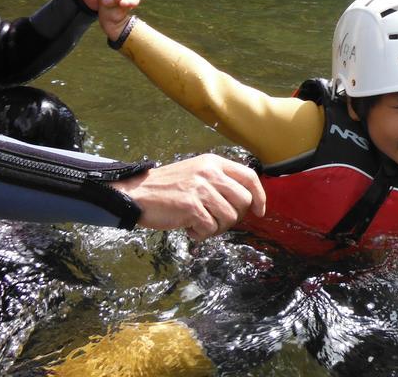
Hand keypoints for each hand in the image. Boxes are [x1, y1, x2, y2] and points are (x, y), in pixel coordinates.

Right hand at [109, 154, 266, 240]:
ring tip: (200, 224)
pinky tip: (189, 229)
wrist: (137, 193)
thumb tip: (247, 202)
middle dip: (235, 217)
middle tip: (218, 221)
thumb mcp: (198, 173)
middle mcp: (210, 173)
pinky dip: (202, 234)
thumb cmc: (169, 187)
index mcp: (214, 163)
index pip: (249, 177)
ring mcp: (200, 189)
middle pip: (244, 200)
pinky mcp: (190, 206)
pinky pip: (211, 228)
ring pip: (229, 217)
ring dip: (217, 228)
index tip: (259, 211)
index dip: (259, 196)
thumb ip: (220, 181)